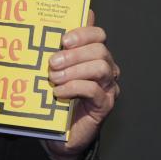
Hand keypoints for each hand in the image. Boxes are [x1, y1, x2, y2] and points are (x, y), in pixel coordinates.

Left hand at [44, 10, 120, 159]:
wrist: (60, 133)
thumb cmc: (57, 96)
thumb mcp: (56, 69)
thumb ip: (60, 50)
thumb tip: (54, 26)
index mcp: (95, 55)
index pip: (98, 35)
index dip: (83, 33)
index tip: (63, 40)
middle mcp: (107, 68)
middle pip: (100, 50)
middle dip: (74, 54)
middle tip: (52, 62)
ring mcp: (108, 87)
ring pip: (101, 68)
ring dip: (74, 70)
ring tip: (54, 78)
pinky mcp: (104, 105)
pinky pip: (94, 90)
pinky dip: (74, 88)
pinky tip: (58, 92)